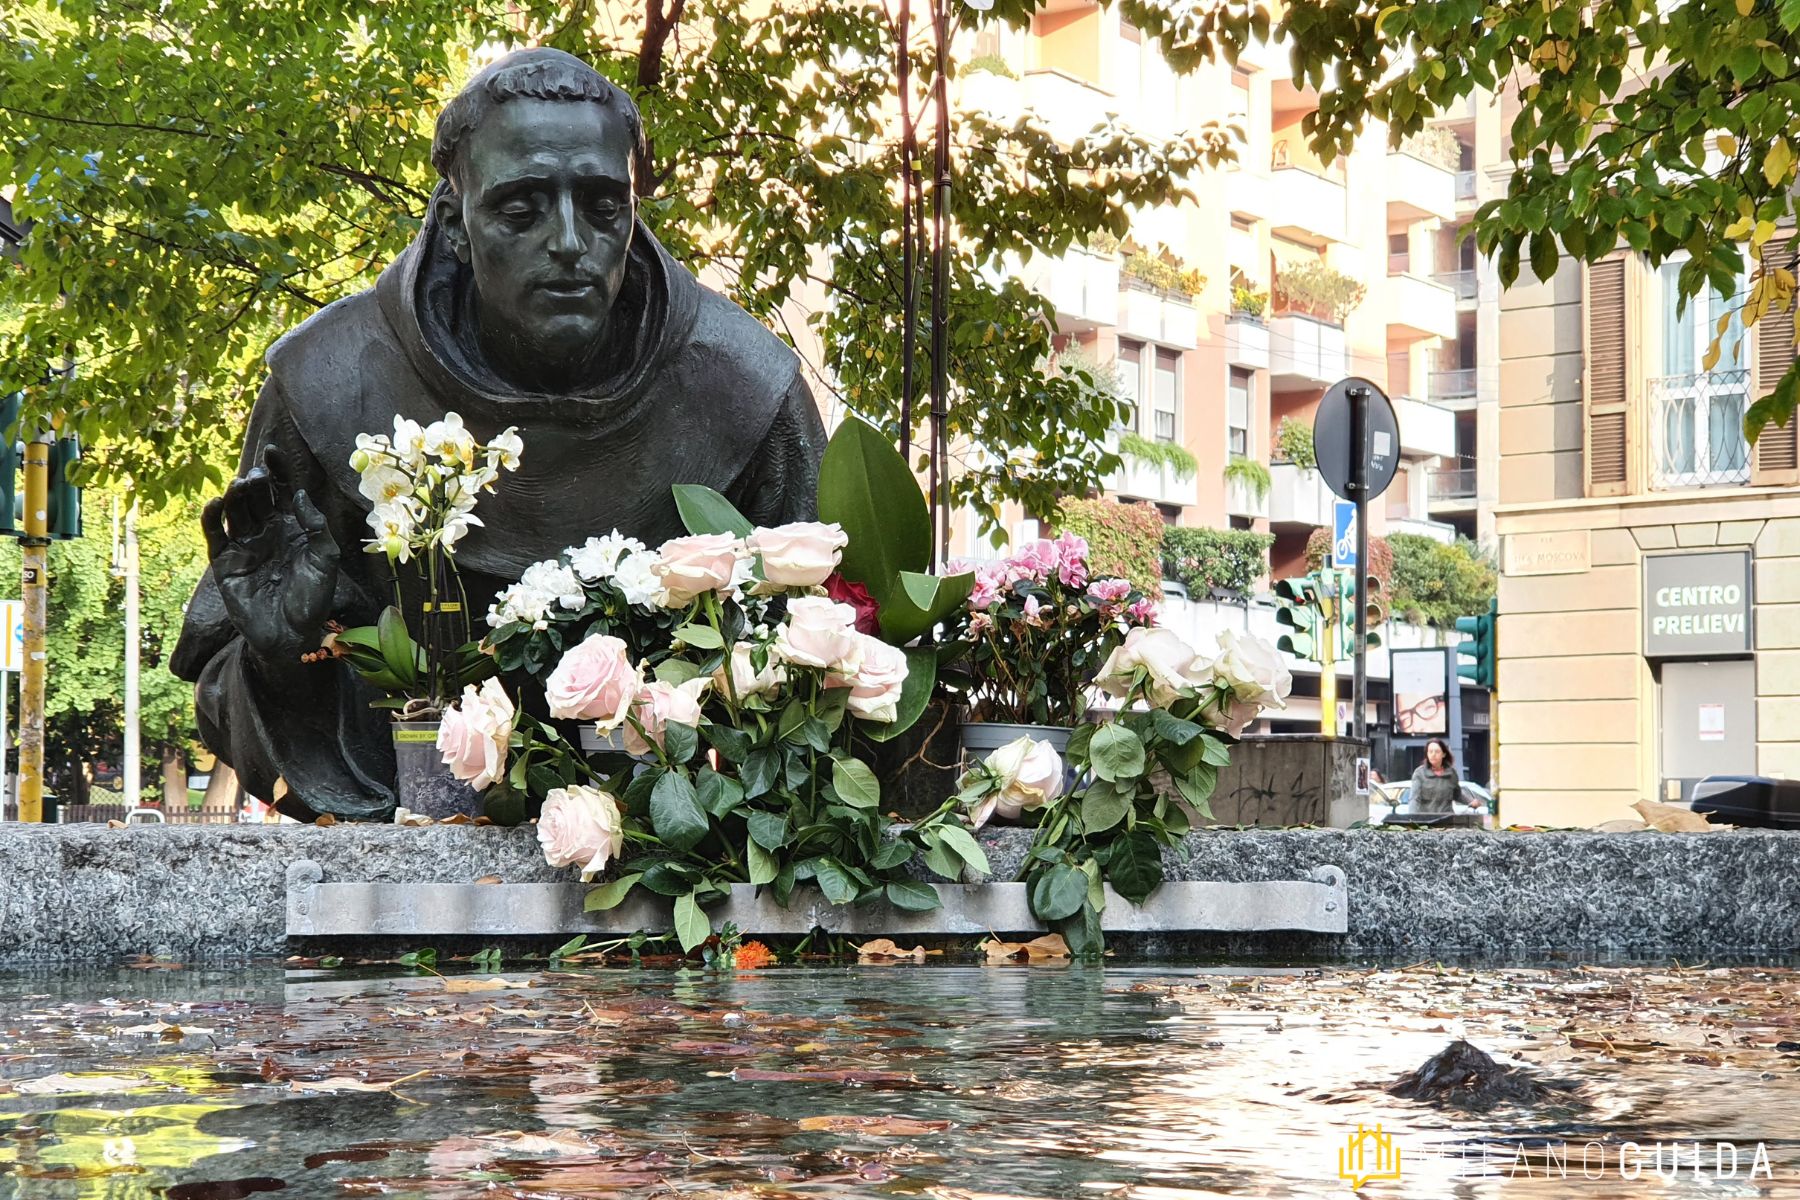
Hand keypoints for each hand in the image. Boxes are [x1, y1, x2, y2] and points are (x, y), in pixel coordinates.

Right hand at [202, 444, 340, 667]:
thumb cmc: (314, 598)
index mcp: (293, 527)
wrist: (293, 635)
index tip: (272, 451)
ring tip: (241, 487)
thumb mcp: (325, 558)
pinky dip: (212, 517)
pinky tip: (217, 503)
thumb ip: (315, 525)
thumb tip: (299, 494)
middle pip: (258, 498)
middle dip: (256, 483)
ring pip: (236, 511)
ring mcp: (245, 545)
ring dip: (236, 496)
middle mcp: (267, 532)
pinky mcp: (225, 562)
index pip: (282, 491)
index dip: (277, 471)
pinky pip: (216, 534)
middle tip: (256, 477)